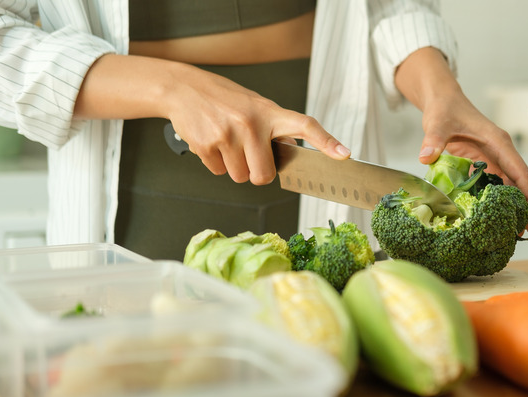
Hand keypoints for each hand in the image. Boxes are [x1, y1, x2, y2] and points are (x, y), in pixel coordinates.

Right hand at [74, 55, 349, 184]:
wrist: (184, 89)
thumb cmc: (225, 100)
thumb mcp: (255, 106)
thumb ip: (275, 129)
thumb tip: (294, 155)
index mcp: (269, 112)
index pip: (305, 126)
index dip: (325, 142)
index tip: (343, 155)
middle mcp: (251, 123)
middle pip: (263, 175)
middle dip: (256, 173)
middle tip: (248, 155)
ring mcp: (228, 134)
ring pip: (239, 177)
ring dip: (234, 167)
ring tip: (227, 142)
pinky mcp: (206, 144)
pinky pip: (218, 172)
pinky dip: (215, 163)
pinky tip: (211, 141)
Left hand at [394, 48, 527, 230]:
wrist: (442, 100)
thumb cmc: (444, 108)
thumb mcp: (437, 123)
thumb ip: (433, 139)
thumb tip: (426, 156)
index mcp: (498, 143)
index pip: (521, 173)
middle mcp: (500, 152)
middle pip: (520, 184)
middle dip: (522, 208)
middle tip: (517, 233)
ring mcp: (493, 158)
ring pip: (508, 186)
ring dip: (509, 207)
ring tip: (504, 231)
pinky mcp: (483, 163)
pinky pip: (493, 184)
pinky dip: (493, 200)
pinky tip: (487, 216)